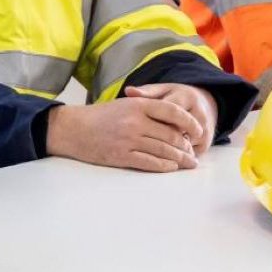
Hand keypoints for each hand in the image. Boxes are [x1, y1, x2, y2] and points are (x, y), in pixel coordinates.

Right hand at [45, 96, 201, 171]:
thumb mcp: (123, 105)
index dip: (190, 122)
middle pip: (171, 135)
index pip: (172, 112)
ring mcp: (128, 139)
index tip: (199, 130)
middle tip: (194, 152)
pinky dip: (165, 166)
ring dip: (180, 158)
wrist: (72, 129)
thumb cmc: (98, 117)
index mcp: (137, 105)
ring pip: (164, 150)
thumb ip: (146, 110)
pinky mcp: (121, 156)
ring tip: (189, 163)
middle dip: (187, 146)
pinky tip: (172, 167)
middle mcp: (135, 121)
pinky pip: (150, 162)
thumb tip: (174, 124)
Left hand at [123, 83, 217, 154]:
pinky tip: (156, 158)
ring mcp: (204, 131)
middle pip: (175, 130)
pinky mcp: (205, 144)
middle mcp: (199, 114)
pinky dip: (173, 157)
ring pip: (181, 144)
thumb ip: (145, 92)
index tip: (135, 127)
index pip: (168, 111)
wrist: (202, 105)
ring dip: (164, 149)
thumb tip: (128, 91)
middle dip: (156, 137)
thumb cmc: (174, 97)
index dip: (151, 120)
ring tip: (144, 152)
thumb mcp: (162, 90)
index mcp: (186, 97)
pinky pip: (186, 154)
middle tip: (136, 143)